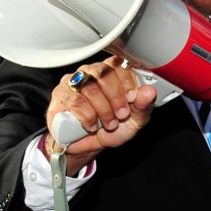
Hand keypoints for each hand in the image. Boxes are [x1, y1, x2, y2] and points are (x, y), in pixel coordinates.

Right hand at [44, 57, 158, 170]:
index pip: (119, 64)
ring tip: (109, 123)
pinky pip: (75, 101)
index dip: (127, 82)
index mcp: (111, 73)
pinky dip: (87, 116)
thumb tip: (150, 91)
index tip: (132, 99)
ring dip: (103, 109)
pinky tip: (92, 125)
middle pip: (104, 73)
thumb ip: (144, 106)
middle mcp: (91, 73)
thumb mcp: (134, 120)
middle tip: (121, 115)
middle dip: (116, 97)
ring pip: (89, 87)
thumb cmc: (110, 129)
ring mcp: (73, 82)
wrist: (87, 146)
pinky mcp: (60, 95)